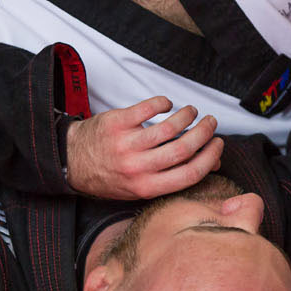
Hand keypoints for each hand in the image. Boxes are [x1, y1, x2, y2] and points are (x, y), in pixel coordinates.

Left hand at [65, 96, 222, 199]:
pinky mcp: (117, 123)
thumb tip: (213, 164)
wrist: (72, 161)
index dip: (210, 157)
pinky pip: (147, 109)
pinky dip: (163, 103)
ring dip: (187, 116)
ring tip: (191, 111)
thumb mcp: (142, 185)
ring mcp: (126, 145)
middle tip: (211, 123)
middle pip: (183, 148)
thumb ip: (175, 176)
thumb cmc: (110, 175)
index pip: (190, 173)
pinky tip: (167, 104)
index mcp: (146, 187)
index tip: (218, 144)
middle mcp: (136, 168)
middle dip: (204, 133)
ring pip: (169, 128)